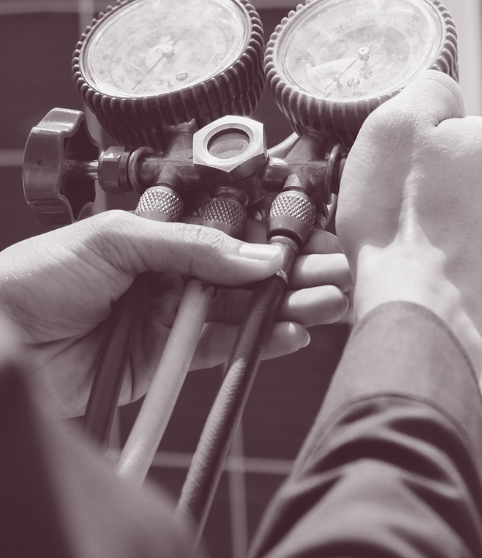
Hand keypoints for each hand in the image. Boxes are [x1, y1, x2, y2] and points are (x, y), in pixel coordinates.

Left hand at [0, 211, 351, 416]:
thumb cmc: (35, 276)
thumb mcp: (117, 238)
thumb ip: (192, 246)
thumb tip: (257, 258)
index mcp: (163, 233)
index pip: (234, 230)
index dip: (276, 234)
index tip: (313, 236)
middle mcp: (174, 272)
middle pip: (248, 270)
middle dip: (296, 269)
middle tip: (337, 270)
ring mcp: (174, 316)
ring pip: (244, 309)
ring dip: (289, 305)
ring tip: (329, 302)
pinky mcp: (168, 360)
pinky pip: (223, 349)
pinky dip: (259, 342)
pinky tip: (292, 332)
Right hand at [336, 70, 481, 374]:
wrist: (420, 315)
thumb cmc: (397, 219)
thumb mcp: (393, 126)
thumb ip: (428, 91)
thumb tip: (446, 90)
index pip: (449, 128)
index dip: (414, 149)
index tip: (394, 175)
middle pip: (463, 172)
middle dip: (434, 187)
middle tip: (396, 212)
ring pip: (470, 216)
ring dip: (445, 225)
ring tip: (410, 248)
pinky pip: (475, 259)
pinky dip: (453, 263)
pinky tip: (426, 275)